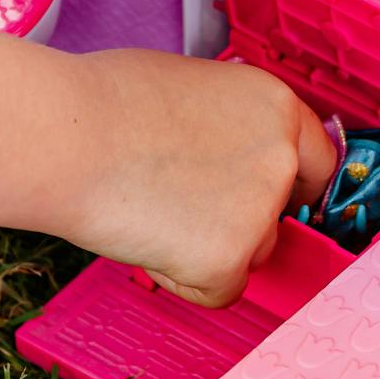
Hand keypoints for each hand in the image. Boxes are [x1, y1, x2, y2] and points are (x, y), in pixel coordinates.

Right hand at [68, 51, 336, 308]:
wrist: (63, 138)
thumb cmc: (101, 104)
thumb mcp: (189, 88)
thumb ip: (227, 124)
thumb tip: (225, 153)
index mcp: (274, 105)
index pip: (316, 160)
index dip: (288, 185)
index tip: (270, 199)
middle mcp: (281, 156)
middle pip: (283, 214)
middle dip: (244, 223)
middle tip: (185, 210)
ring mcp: (259, 210)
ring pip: (251, 255)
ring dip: (211, 250)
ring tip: (152, 212)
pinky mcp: (229, 259)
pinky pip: (218, 290)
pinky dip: (182, 279)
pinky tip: (146, 238)